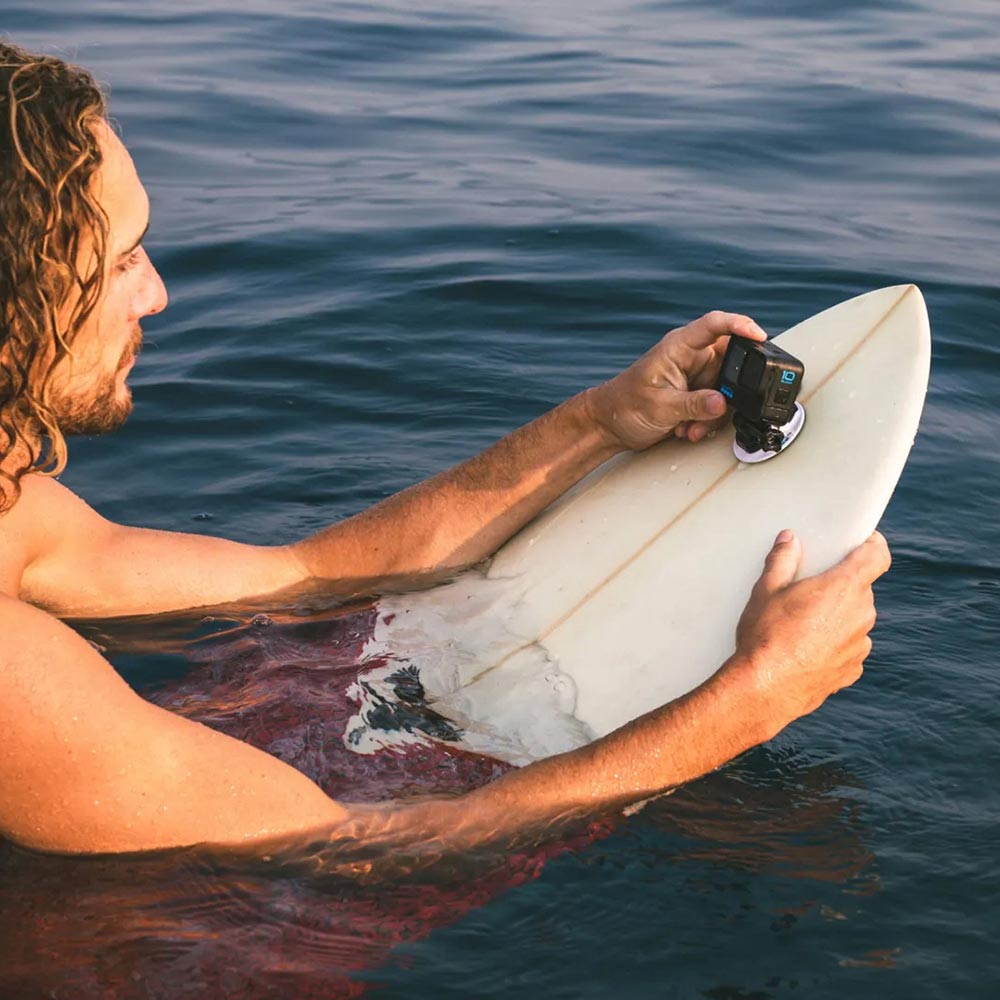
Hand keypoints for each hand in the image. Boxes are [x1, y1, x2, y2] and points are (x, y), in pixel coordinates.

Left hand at [584, 311, 766, 451]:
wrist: (610, 425)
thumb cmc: (624, 405)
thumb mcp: (661, 406)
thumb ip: (693, 404)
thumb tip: (722, 403)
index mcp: (679, 346)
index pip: (715, 324)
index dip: (740, 325)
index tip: (760, 336)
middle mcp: (692, 357)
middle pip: (732, 360)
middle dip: (731, 388)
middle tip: (720, 406)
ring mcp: (697, 376)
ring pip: (728, 388)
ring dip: (715, 412)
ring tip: (690, 426)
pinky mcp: (698, 395)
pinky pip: (718, 405)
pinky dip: (708, 421)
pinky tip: (687, 429)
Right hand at [727, 529, 890, 740]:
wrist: (764, 689)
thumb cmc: (765, 636)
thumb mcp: (765, 591)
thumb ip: (782, 560)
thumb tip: (789, 540)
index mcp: (844, 587)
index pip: (878, 556)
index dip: (873, 545)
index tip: (862, 541)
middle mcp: (861, 614)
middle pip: (861, 588)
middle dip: (840, 584)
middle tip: (810, 586)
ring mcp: (860, 644)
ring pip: (854, 618)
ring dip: (837, 615)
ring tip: (803, 622)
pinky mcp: (853, 668)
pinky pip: (849, 645)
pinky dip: (834, 642)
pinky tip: (806, 647)